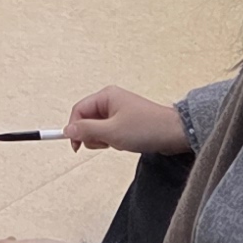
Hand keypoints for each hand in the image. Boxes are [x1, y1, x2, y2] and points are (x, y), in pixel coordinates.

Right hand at [60, 84, 191, 155]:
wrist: (175, 134)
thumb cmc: (147, 128)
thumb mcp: (112, 132)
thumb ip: (86, 130)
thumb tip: (67, 130)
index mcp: (106, 96)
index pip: (78, 110)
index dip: (74, 128)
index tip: (75, 146)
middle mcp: (111, 100)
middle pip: (87, 119)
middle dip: (93, 135)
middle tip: (106, 143)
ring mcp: (119, 111)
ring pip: (98, 128)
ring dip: (104, 139)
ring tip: (119, 142)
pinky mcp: (126, 121)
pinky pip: (110, 132)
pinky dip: (114, 140)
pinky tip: (125, 143)